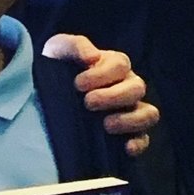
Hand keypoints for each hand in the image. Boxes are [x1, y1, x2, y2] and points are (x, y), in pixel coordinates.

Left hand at [44, 31, 157, 153]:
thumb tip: (93, 57)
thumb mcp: (60, 50)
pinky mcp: (130, 135)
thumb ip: (76, 46)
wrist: (45, 97)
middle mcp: (128, 87)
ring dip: (130, 120)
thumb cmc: (58, 69)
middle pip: (137, 88)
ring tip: (106, 125)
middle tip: (88, 103)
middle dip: (113, 96)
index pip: (120, 65)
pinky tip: (125, 147)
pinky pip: (144, 139)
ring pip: (148, 113)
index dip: (102, 74)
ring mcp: (132, 112)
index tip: (78, 84)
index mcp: (115, 65)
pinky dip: (139, 144)